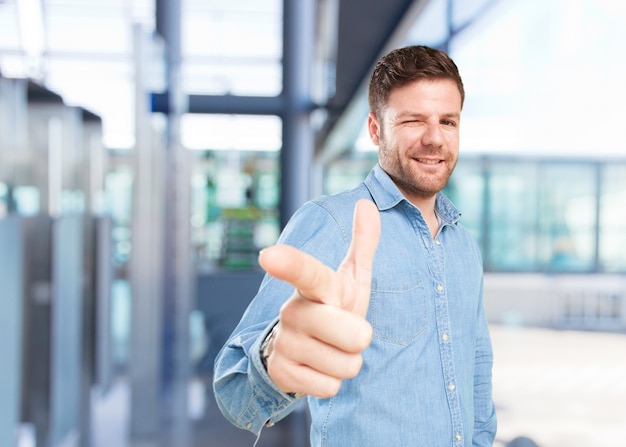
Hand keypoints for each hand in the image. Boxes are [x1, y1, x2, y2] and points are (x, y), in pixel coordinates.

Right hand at [258, 199, 380, 397]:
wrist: (302, 351)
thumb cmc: (333, 308)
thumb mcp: (350, 280)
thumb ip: (362, 243)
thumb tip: (366, 203)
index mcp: (313, 286)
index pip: (305, 272)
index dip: (290, 263)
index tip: (268, 255)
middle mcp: (293, 310)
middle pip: (354, 335)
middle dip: (360, 340)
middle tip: (345, 332)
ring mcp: (285, 342)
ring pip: (346, 365)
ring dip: (347, 363)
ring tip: (330, 350)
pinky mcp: (281, 373)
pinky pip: (330, 387)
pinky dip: (332, 383)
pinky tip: (317, 368)